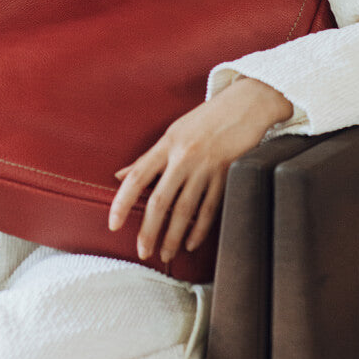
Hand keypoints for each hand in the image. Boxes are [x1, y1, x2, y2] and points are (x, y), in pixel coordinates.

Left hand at [108, 77, 293, 262]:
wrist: (245, 104)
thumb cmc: (206, 118)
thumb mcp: (173, 132)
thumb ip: (148, 158)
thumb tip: (120, 176)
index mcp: (166, 144)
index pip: (136, 177)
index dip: (122, 202)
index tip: (113, 223)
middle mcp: (183, 156)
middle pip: (160, 201)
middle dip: (149, 230)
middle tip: (142, 251)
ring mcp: (206, 167)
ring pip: (185, 210)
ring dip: (173, 236)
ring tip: (165, 255)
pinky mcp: (227, 174)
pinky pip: (210, 208)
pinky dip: (199, 229)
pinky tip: (190, 243)